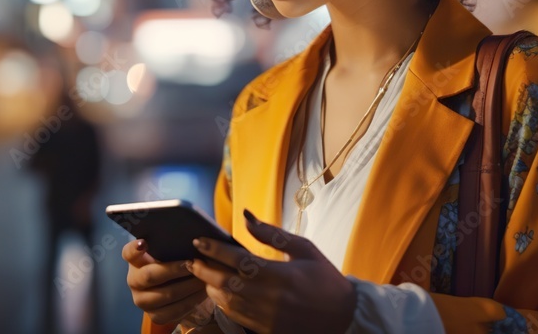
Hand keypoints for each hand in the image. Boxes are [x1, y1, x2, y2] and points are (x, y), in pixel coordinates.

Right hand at [122, 238, 210, 324]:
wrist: (182, 287)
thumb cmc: (177, 260)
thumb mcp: (173, 250)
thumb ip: (173, 242)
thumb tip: (188, 234)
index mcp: (135, 260)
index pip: (129, 253)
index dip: (134, 249)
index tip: (144, 243)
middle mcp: (134, 280)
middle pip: (149, 275)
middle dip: (173, 269)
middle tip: (192, 263)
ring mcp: (143, 300)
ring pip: (165, 295)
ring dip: (187, 286)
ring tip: (203, 277)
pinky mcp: (155, 315)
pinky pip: (174, 310)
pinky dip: (191, 300)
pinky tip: (203, 292)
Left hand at [185, 208, 356, 333]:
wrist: (345, 317)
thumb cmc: (324, 278)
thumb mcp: (304, 249)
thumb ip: (272, 234)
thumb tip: (246, 216)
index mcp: (278, 274)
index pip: (236, 259)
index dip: (214, 249)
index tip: (198, 241)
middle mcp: (269, 297)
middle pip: (224, 282)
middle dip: (204, 270)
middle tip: (192, 259)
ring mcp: (267, 317)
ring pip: (227, 302)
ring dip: (211, 287)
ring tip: (203, 275)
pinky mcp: (268, 330)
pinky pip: (237, 317)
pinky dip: (224, 304)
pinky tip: (220, 293)